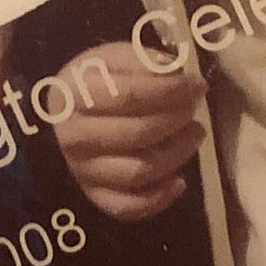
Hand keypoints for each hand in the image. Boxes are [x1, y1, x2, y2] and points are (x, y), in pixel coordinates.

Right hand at [54, 43, 205, 223]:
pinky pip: (128, 208)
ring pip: (137, 172)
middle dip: (174, 120)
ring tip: (195, 133)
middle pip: (135, 135)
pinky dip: (159, 199)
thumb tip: (173, 71)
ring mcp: (82, 170)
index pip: (126, 96)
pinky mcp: (94, 195)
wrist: (69, 109)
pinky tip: (180, 181)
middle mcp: (73, 137)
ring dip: (176, 154)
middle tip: (194, 108)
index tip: (196, 85)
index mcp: (73, 96)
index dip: (168, 91)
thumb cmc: (97, 80)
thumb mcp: (115, 58)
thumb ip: (143, 60)